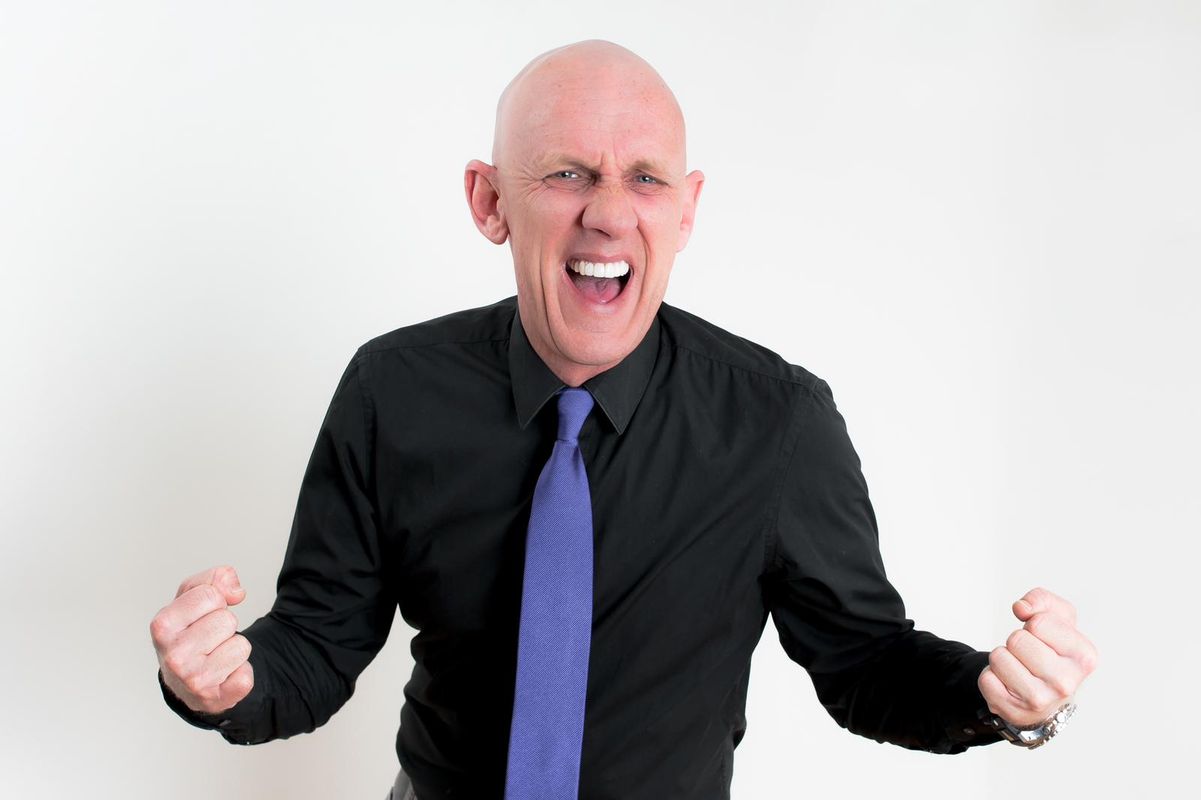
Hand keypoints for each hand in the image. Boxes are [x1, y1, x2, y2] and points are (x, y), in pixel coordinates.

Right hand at [150, 565, 253, 714]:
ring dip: (234, 648)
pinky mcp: (214, 699)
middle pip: (228, 620)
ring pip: (242, 645)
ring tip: (214, 656)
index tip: (203, 614)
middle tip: (208, 638)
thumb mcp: (192, 596)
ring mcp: (193, 681)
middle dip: (224, 625)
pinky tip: (222, 676)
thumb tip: (236, 592)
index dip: (215, 601)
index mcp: (163, 626)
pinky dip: (240, 673)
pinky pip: (247, 676)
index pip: (211, 595)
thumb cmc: (188, 631)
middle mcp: (173, 656)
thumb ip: (215, 579)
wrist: (183, 680)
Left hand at [978, 587, 1097, 727]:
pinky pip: (985, 678)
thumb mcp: (1058, 619)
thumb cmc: (1053, 652)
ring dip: (1003, 658)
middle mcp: (1066, 683)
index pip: (1038, 622)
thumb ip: (1041, 600)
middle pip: (1016, 639)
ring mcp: (1040, 701)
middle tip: (1029, 655)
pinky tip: (1009, 684)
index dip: (1034, 625)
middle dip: (1017, 641)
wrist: (1047, 698)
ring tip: (1019, 668)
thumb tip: (1021, 608)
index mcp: (1084, 657)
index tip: (1044, 639)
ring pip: (998, 656)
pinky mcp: (1013, 711)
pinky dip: (991, 676)